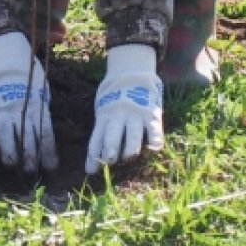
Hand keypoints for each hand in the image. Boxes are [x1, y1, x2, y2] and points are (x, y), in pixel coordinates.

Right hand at [0, 32, 57, 171]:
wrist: (10, 69)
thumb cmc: (30, 90)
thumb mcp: (42, 100)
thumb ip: (43, 120)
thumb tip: (49, 150)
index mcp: (38, 109)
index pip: (45, 135)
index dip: (48, 153)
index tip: (51, 168)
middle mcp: (21, 113)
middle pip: (27, 140)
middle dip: (30, 158)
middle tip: (32, 171)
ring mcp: (4, 113)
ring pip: (7, 139)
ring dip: (11, 156)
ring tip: (13, 166)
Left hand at [85, 44, 163, 173]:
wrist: (133, 73)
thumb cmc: (115, 97)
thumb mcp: (104, 109)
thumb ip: (102, 128)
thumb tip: (96, 156)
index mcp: (104, 117)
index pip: (96, 139)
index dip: (93, 156)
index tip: (90, 172)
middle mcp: (118, 117)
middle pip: (112, 135)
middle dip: (110, 148)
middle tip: (109, 160)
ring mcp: (136, 115)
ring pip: (133, 135)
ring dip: (130, 147)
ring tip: (129, 157)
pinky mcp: (151, 115)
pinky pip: (154, 130)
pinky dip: (154, 140)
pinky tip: (153, 149)